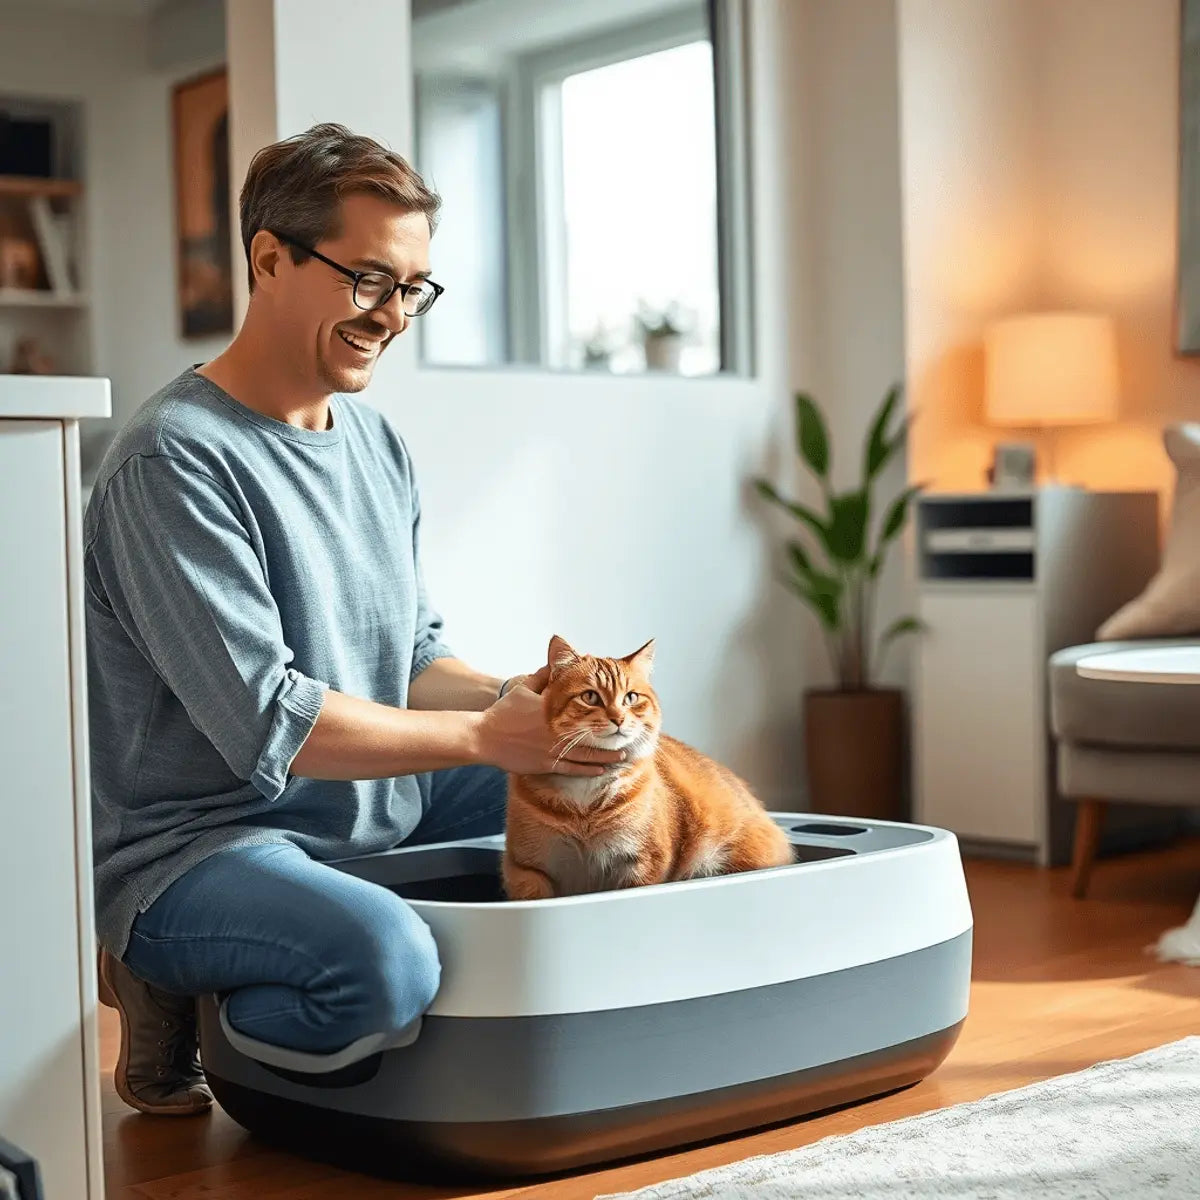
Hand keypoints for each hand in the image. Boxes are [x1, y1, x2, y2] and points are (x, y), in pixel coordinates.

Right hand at [474, 669, 624, 776]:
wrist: (485, 738)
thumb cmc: (504, 713)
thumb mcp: (524, 689)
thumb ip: (542, 677)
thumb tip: (556, 663)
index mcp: (554, 711)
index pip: (583, 708)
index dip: (602, 708)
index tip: (617, 709)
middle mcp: (557, 731)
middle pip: (591, 734)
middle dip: (611, 736)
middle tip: (629, 736)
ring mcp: (552, 750)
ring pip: (586, 755)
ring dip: (606, 756)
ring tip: (622, 756)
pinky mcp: (546, 765)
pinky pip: (572, 769)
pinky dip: (589, 770)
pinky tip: (601, 770)